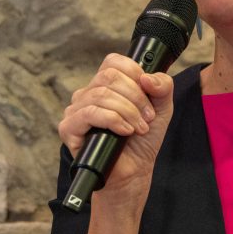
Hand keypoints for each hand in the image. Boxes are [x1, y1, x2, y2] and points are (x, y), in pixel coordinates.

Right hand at [57, 53, 174, 209]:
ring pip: (100, 95)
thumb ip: (162, 87)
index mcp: (107, 85)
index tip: (149, 93)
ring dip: (127, 112)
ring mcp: (76, 110)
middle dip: (135, 97)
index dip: (134, 73)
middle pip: (109, 77)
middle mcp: (88, 93)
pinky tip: (125, 131)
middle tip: (147, 117)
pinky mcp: (69, 128)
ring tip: (139, 129)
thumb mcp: (162, 108)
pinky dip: (113, 120)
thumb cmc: (142, 139)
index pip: (114, 62)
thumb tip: (147, 77)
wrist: (134, 171)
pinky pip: (89, 113)